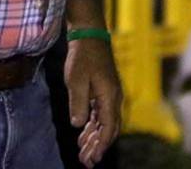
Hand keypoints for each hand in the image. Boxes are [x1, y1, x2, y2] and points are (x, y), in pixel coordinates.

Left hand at [65, 37, 122, 167]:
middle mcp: (114, 98)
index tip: (93, 158)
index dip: (101, 144)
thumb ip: (78, 103)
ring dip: (95, 138)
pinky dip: (93, 127)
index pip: (108, 127)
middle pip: (109, 129)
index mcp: (110, 96)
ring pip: (105, 123)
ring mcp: (110, 94)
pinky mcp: (103, 91)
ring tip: (84, 154)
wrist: (89, 34)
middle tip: (87, 162)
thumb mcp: (76, 79)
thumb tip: (79, 125)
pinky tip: (83, 135)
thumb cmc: (82, 56)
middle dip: (99, 146)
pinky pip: (101, 114)